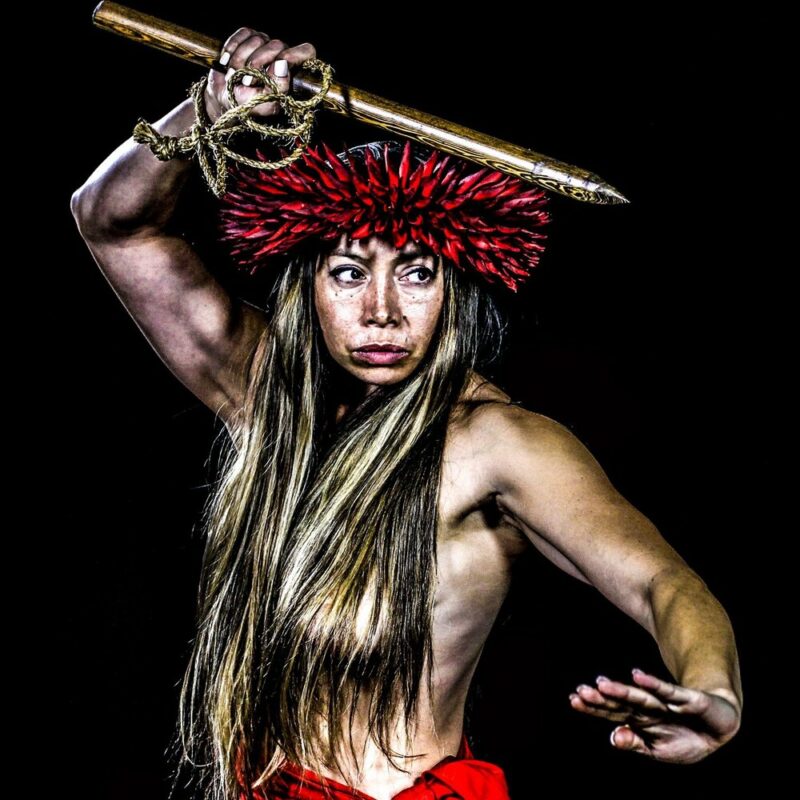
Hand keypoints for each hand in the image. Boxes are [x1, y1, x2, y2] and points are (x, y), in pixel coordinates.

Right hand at [204, 27, 317, 122]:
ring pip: (258, 39)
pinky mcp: (248, 37)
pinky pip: (242, 33)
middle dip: (257, 63)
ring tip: (234, 77)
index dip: (295, 54)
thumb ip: (277, 87)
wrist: (223, 100)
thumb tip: (282, 64)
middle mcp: (281, 56)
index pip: (307, 52)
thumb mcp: (264, 104)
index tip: (280, 63)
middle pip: (277, 45)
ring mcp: (265, 45)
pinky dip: (232, 49)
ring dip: (240, 60)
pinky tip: (226, 63)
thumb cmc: (248, 106)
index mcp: (292, 74)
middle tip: (247, 82)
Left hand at [568, 668, 740, 763]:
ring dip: (622, 691)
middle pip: (622, 703)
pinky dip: (654, 684)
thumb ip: (634, 743)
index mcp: (639, 719)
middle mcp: (649, 708)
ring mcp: (667, 703)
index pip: (612, 712)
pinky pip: (669, 692)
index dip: (594, 707)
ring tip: (602, 684)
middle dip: (601, 699)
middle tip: (581, 691)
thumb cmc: (684, 737)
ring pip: (640, 696)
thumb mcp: (657, 749)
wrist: (721, 725)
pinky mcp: (688, 699)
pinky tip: (638, 675)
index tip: (573, 699)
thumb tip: (613, 737)